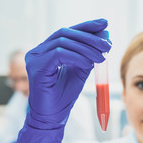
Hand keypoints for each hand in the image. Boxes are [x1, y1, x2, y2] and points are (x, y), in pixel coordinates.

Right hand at [13, 19, 111, 142]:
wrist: (51, 119)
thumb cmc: (63, 98)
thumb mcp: (80, 72)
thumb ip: (88, 55)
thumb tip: (104, 36)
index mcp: (46, 51)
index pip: (67, 32)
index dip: (86, 26)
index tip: (104, 24)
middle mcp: (37, 51)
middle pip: (65, 34)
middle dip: (89, 36)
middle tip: (107, 44)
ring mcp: (34, 58)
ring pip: (63, 42)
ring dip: (86, 48)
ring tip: (102, 56)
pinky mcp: (36, 67)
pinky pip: (59, 55)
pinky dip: (77, 57)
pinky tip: (90, 63)